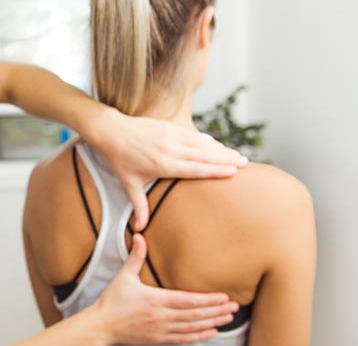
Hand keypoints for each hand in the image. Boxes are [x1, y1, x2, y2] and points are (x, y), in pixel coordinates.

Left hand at [86, 109, 247, 229]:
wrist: (112, 131)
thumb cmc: (121, 160)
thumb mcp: (129, 184)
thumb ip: (139, 206)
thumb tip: (140, 230)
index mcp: (161, 165)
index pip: (194, 168)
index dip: (214, 170)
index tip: (233, 172)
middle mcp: (169, 149)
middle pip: (203, 155)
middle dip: (226, 159)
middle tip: (245, 163)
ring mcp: (170, 136)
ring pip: (201, 144)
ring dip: (221, 149)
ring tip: (239, 155)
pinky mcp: (169, 127)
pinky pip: (192, 135)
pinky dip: (207, 141)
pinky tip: (219, 145)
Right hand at [89, 234, 238, 344]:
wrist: (102, 326)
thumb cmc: (112, 301)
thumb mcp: (124, 276)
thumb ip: (135, 257)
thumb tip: (139, 235)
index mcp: (155, 299)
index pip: (188, 301)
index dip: (208, 300)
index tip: (224, 297)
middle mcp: (162, 316)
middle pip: (196, 315)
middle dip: (217, 311)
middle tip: (234, 307)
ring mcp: (161, 330)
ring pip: (193, 328)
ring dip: (212, 323)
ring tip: (228, 318)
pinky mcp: (159, 339)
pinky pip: (184, 339)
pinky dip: (199, 336)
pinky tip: (211, 331)